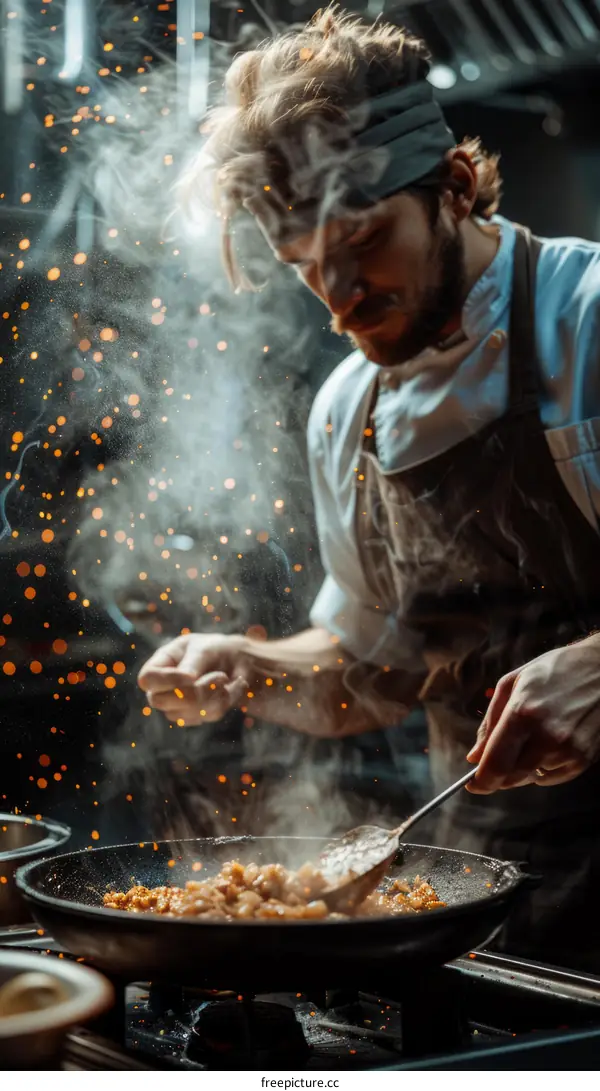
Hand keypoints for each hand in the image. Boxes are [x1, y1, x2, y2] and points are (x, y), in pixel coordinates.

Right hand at [138, 633, 249, 724]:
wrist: (243, 662)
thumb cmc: (219, 649)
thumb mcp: (206, 649)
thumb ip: (193, 663)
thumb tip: (187, 680)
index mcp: (162, 661)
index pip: (147, 679)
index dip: (166, 681)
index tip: (193, 676)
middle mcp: (165, 685)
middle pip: (160, 702)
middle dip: (194, 692)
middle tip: (221, 677)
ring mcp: (178, 703)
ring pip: (185, 713)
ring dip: (215, 696)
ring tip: (228, 678)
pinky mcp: (195, 715)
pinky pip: (207, 716)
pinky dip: (225, 701)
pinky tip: (232, 688)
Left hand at [466, 635, 599, 792]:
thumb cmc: (554, 670)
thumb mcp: (512, 683)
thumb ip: (490, 722)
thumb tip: (475, 756)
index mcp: (523, 714)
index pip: (495, 764)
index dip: (480, 781)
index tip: (472, 785)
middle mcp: (547, 737)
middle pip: (512, 778)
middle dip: (498, 775)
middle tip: (497, 760)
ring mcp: (569, 750)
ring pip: (532, 778)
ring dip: (523, 767)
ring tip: (532, 738)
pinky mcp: (585, 758)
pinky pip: (554, 777)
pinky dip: (545, 767)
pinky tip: (550, 744)